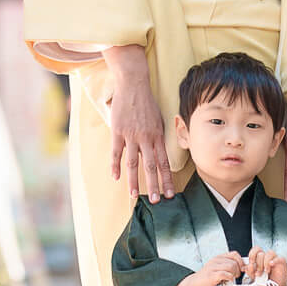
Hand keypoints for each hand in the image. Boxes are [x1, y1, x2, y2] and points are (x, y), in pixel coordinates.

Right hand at [105, 45, 172, 202]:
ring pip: (134, 163)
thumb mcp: (159, 119)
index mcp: (158, 136)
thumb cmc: (146, 102)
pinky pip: (116, 152)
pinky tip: (115, 178)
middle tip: (158, 201)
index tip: (171, 193)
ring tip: (135, 196)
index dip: (168, 179)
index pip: (164, 162)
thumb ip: (158, 136)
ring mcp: (131, 135)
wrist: (133, 83)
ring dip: (135, 181)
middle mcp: (147, 138)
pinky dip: (115, 166)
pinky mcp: (118, 131)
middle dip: (155, 185)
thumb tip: (159, 151)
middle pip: (151, 166)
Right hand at [188, 252, 245, 285]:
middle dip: (238, 270)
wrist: (194, 283)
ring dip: (234, 274)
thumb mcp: (217, 267)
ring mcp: (213, 267)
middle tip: (236, 276)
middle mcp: (215, 260)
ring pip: (231, 267)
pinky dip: (229, 278)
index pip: (234, 254)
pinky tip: (227, 281)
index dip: (241, 261)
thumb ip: (227, 265)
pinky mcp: (211, 275)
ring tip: (231, 278)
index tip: (241, 268)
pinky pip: (225, 274)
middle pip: (234, 262)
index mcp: (218, 257)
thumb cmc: (207, 277)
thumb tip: (241, 266)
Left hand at [246, 247, 286, 285]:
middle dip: (258, 265)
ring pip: (269, 253)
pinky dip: (274, 261)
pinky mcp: (282, 262)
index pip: (256, 249)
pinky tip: (271, 265)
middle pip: (261, 254)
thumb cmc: (265, 280)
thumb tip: (247, 267)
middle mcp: (267, 256)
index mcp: (260, 257)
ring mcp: (275, 258)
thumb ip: (250, 270)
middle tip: (258, 273)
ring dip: (265, 263)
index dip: (252, 255)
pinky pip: (278, 258)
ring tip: (265, 272)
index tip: (251, 263)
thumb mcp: (254, 275)